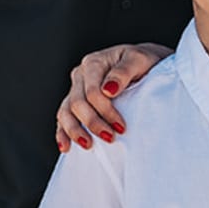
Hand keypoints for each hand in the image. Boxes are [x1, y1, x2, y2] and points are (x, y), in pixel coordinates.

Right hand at [54, 43, 170, 151]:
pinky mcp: (75, 103)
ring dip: (75, 131)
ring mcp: (76, 89)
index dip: (106, 111)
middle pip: (78, 103)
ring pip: (66, 112)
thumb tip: (108, 89)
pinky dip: (62, 133)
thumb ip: (123, 72)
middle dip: (93, 123)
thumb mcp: (139, 60)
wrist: (146, 66)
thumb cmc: (145, 63)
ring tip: (88, 145)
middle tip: (111, 138)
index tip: (121, 127)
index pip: (93, 92)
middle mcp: (81, 75)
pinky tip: (67, 147)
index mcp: (94, 63)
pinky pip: (63, 118)